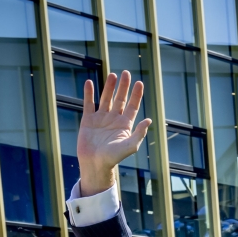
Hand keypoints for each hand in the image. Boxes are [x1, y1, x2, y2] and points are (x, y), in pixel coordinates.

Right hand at [76, 72, 153, 192]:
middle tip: (126, 73)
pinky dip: (89, 93)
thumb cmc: (113, 157)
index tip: (139, 83)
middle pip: (120, 99)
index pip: (133, 106)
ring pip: (106, 99)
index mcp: (125, 125)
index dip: (136, 95)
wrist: (95, 163)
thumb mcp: (130, 146)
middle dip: (124, 87)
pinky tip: (89, 82)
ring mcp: (101, 118)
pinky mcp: (88, 120)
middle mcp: (114, 119)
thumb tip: (149, 119)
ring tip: (112, 75)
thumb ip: (139, 133)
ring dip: (108, 87)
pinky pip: (89, 104)